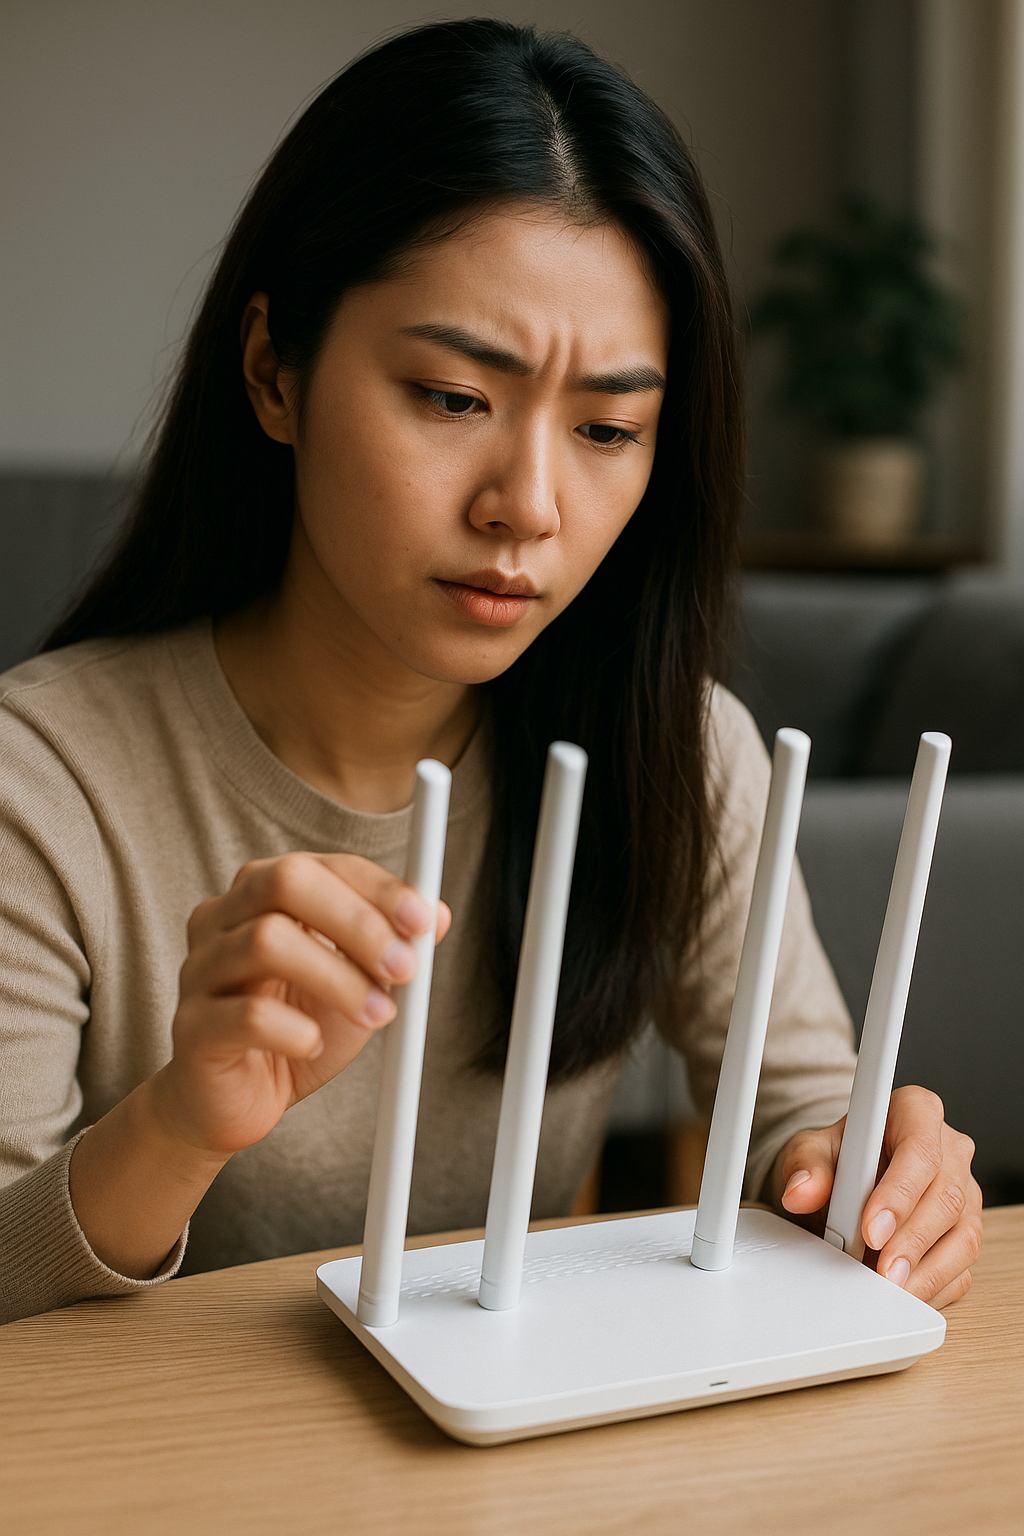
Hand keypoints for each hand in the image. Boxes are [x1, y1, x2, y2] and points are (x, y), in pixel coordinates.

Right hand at [152, 852, 450, 1157]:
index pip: (321, 866)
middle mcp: (222, 918)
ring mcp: (199, 969)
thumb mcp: (355, 982)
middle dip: (357, 922)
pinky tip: (311, 1045)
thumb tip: (435, 916)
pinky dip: (294, 1029)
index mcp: (260, 894)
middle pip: (285, 882)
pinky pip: (247, 1015)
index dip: (377, 889)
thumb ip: (389, 947)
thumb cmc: (293, 1027)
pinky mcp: (190, 1027)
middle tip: (405, 967)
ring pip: (267, 942)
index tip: (423, 922)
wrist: (233, 1100)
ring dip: (339, 980)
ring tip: (377, 1015)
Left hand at [769, 1085, 981, 1306]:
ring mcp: (964, 1193)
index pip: (920, 1149)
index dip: (899, 1193)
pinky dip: (933, 1286)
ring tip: (889, 1288)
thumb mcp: (811, 1151)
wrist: (842, 1181)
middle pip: (946, 1196)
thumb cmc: (836, 1158)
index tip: (871, 1228)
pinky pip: (962, 1266)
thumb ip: (806, 1166)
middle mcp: (950, 1150)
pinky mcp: (964, 1232)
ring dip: (926, 1270)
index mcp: (916, 1112)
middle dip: (912, 1240)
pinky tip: (904, 1293)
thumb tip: (801, 1191)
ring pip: (962, 1235)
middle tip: (881, 1271)